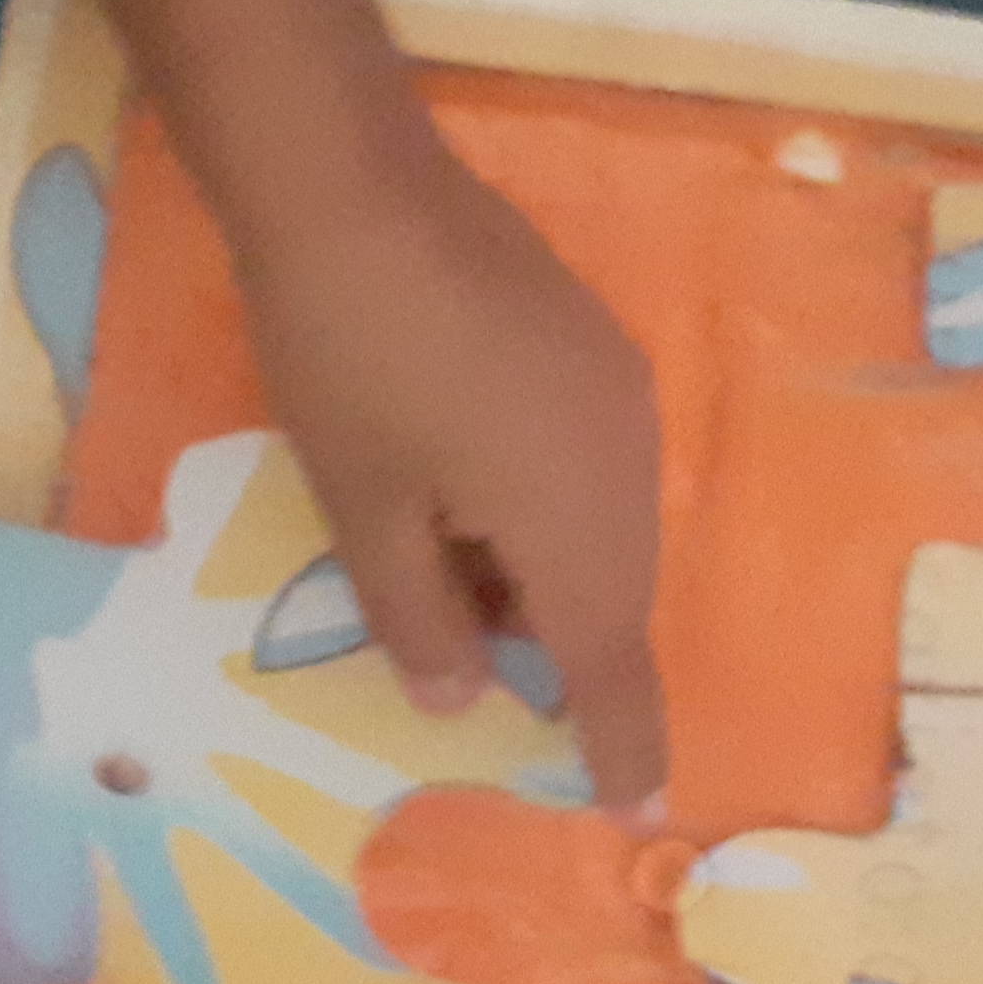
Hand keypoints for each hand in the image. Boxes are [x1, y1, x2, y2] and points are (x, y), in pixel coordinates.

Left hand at [242, 147, 669, 816]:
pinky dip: (544, 509)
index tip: (635, 800)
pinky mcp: (593, 344)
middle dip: (566, 648)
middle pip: (614, 590)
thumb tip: (466, 695)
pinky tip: (466, 493)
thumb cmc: (348, 359)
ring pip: (605, 524)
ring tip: (450, 576)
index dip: (620, 734)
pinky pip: (592, 463)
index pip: (610, 658)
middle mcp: (628, 461)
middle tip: (485, 671)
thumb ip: (418, 616)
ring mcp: (619, 392)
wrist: (355, 183)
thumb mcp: (363, 507)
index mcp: (577, 519)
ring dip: (546, 571)